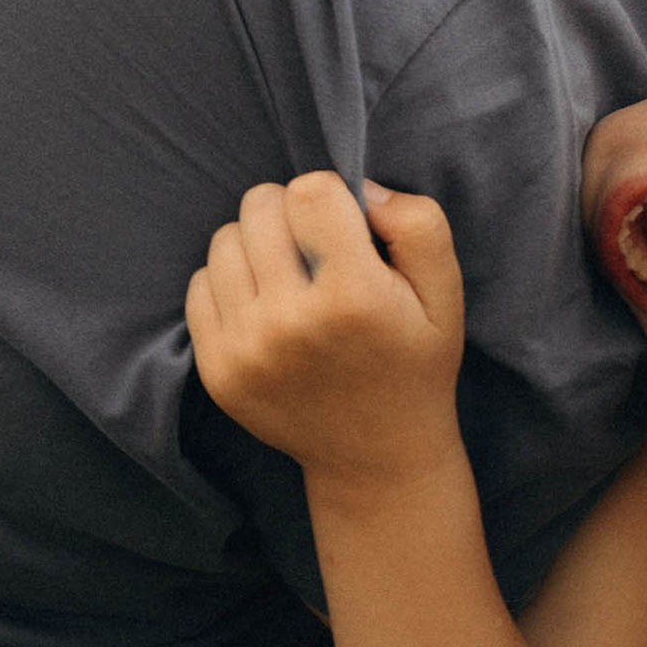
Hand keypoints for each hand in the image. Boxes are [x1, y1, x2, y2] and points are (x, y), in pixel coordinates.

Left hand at [185, 175, 464, 484]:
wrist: (378, 457)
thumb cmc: (414, 364)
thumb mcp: (446, 293)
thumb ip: (418, 225)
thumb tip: (362, 189)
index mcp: (352, 297)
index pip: (308, 191)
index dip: (329, 196)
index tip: (343, 226)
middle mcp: (291, 323)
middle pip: (258, 207)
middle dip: (289, 214)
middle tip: (316, 249)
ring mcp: (247, 350)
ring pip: (223, 240)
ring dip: (255, 245)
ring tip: (289, 275)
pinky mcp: (217, 370)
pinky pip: (200, 285)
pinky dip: (229, 283)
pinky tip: (265, 305)